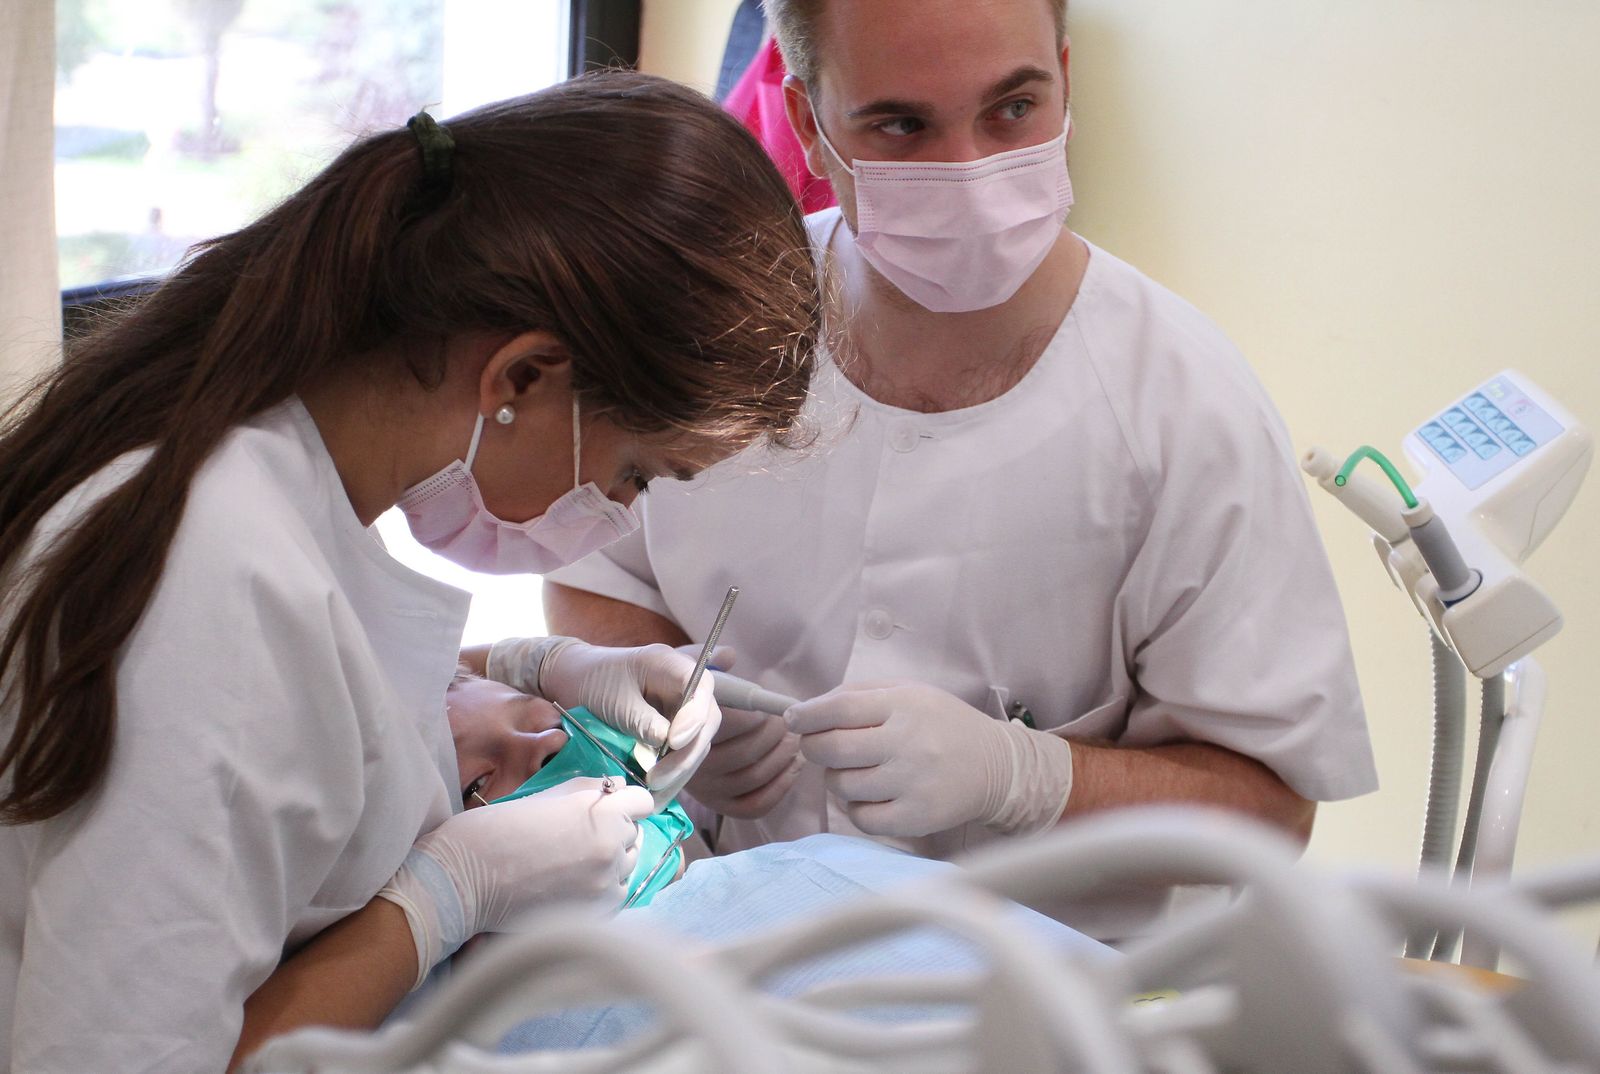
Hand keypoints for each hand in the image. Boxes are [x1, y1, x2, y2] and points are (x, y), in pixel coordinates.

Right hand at [377, 777, 651, 987]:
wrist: (463, 879)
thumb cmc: (497, 829)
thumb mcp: (547, 796)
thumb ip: (588, 790)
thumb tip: (617, 788)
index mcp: (600, 810)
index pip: (642, 802)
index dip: (626, 803)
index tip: (612, 808)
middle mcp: (611, 845)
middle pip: (633, 834)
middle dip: (614, 831)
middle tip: (578, 837)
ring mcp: (606, 882)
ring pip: (628, 866)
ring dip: (610, 862)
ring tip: (573, 863)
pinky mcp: (595, 913)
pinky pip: (618, 895)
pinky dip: (603, 890)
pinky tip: (574, 886)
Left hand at [487, 637, 720, 808]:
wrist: (572, 683)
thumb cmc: (590, 682)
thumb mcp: (613, 700)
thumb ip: (643, 720)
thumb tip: (668, 745)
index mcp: (669, 665)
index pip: (702, 687)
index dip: (695, 715)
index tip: (674, 742)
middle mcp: (682, 687)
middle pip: (706, 720)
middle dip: (686, 754)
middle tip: (656, 779)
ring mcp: (679, 709)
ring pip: (696, 743)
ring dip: (679, 772)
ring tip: (652, 795)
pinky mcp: (671, 730)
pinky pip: (681, 754)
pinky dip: (671, 776)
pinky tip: (655, 795)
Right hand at [670, 645, 800, 817]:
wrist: (655, 724)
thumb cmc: (677, 689)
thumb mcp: (684, 666)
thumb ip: (705, 658)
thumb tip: (729, 656)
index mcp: (683, 727)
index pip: (727, 724)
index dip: (759, 716)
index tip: (777, 708)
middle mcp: (691, 763)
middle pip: (747, 752)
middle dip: (776, 733)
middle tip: (787, 720)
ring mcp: (703, 788)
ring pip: (754, 777)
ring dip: (784, 756)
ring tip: (794, 737)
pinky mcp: (716, 804)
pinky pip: (754, 805)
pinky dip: (780, 788)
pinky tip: (794, 766)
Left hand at [787, 681, 1073, 838]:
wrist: (997, 766)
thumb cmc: (941, 725)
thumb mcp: (909, 693)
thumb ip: (859, 695)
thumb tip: (806, 709)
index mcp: (904, 705)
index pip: (839, 708)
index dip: (807, 715)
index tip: (793, 719)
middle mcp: (908, 743)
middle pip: (832, 749)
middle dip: (813, 747)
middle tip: (816, 747)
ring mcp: (913, 783)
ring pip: (843, 786)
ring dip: (837, 778)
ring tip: (858, 770)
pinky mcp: (917, 818)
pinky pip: (862, 818)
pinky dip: (858, 808)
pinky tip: (873, 795)